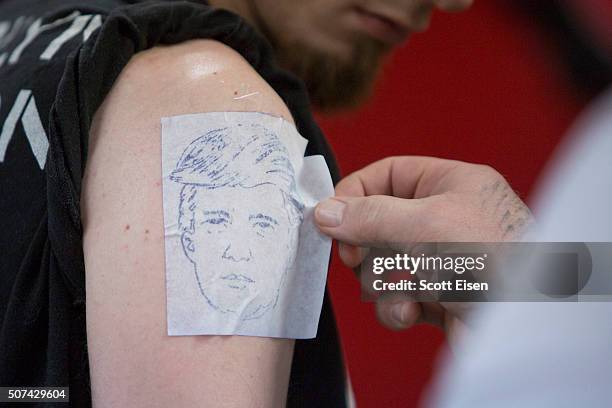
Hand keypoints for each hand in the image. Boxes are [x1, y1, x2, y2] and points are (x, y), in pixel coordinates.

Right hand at [314, 156, 531, 337]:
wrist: (531, 328)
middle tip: (353, 256)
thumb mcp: (424, 226)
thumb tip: (323, 212)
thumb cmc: (491, 262)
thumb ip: (368, 216)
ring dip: (381, 281)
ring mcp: (444, 260)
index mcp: (452, 185)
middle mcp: (448, 218)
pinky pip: (400, 296)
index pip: (389, 174)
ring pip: (385, 263)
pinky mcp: (441, 298)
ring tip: (396, 288)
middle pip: (381, 221)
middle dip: (365, 244)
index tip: (329, 218)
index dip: (355, 193)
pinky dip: (397, 306)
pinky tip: (411, 312)